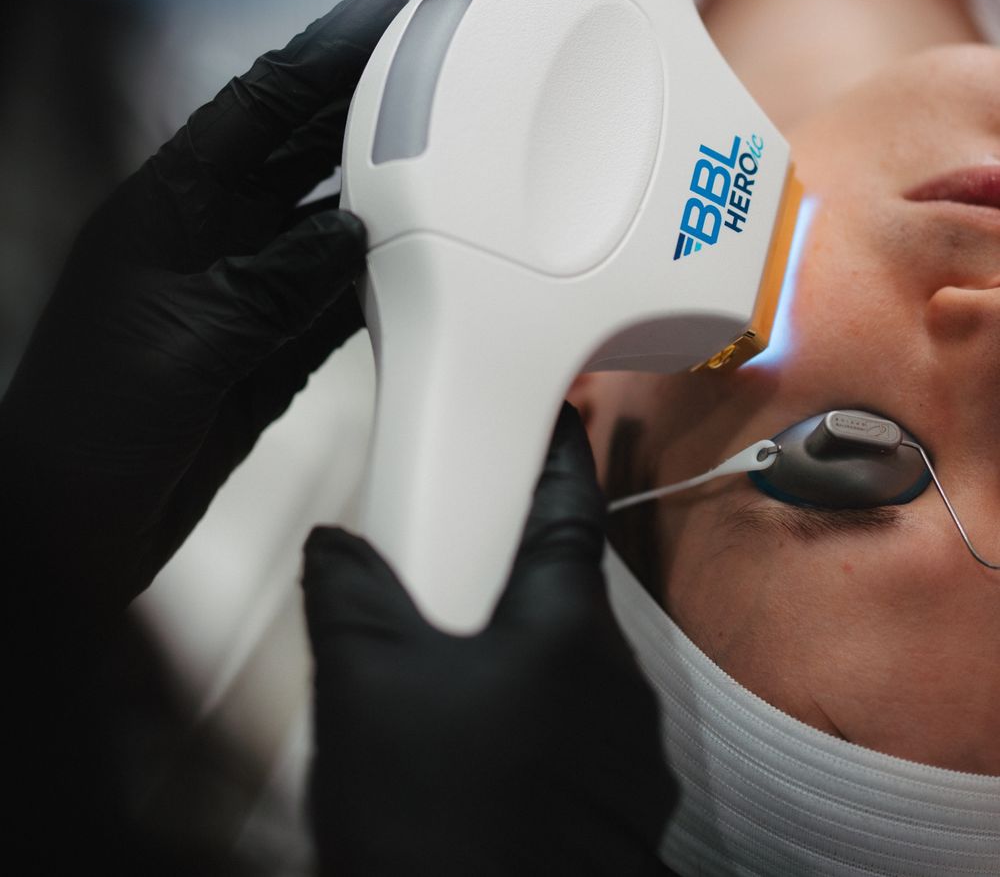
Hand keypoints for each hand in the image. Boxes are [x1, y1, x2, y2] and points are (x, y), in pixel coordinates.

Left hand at [0, 0, 406, 619]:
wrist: (65, 533)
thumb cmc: (85, 430)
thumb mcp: (188, 344)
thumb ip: (275, 283)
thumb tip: (352, 233)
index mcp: (166, 209)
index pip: (255, 107)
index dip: (320, 51)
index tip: (381, 6)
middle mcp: (204, 237)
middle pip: (296, 149)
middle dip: (360, 103)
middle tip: (432, 61)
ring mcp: (234, 289)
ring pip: (320, 217)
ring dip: (377, 186)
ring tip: (446, 149)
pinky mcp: (258, 344)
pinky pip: (330, 290)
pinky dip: (374, 269)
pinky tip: (417, 254)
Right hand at [303, 405, 675, 876]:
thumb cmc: (430, 818)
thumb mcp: (365, 684)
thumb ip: (351, 590)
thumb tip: (339, 545)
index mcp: (566, 633)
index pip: (573, 511)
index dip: (564, 455)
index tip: (565, 413)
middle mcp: (617, 689)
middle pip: (574, 590)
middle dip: (528, 561)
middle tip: (474, 541)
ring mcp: (627, 761)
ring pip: (578, 668)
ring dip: (530, 644)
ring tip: (462, 653)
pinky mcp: (618, 819)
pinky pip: (580, 734)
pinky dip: (538, 712)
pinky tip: (483, 741)